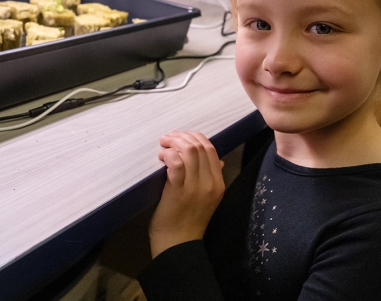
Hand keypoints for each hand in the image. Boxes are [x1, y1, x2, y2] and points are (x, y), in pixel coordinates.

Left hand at [149, 131, 225, 257]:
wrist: (178, 244)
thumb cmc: (189, 221)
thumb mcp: (207, 198)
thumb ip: (212, 178)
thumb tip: (218, 160)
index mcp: (218, 183)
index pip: (211, 149)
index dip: (195, 137)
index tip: (180, 137)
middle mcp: (210, 183)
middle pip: (200, 147)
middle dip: (182, 136)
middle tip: (168, 138)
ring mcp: (195, 187)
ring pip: (189, 151)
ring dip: (174, 142)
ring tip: (163, 144)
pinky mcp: (179, 191)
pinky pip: (176, 163)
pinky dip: (168, 154)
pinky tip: (161, 157)